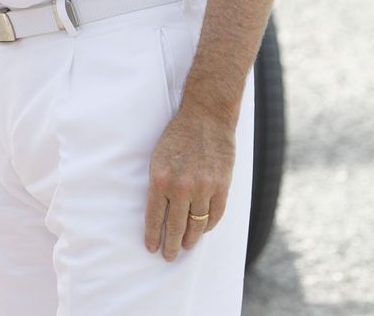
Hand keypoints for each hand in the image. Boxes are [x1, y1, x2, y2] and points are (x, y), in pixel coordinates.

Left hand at [143, 101, 236, 260]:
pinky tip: (202, 230)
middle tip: (168, 256)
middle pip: (176, 226)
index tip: (151, 248)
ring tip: (186, 247)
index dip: (153, 235)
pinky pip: (215, 215)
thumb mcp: (158, 158)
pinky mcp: (222, 186)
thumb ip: (159, 185)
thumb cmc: (177, 136)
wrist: (206, 117)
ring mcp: (204, 188)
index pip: (154, 217)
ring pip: (197, 225)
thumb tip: (159, 213)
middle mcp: (181, 187)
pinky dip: (208, 226)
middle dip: (171, 245)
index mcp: (160, 179)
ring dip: (191, 239)